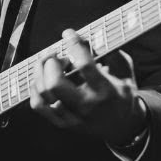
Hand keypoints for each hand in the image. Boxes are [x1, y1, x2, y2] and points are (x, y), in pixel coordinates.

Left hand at [29, 29, 146, 146]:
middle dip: (50, 63)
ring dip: (41, 72)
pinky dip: (36, 88)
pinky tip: (43, 79)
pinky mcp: (63, 123)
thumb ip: (112, 54)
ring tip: (52, 65)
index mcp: (105, 90)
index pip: (84, 65)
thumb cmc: (122, 95)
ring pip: (44, 93)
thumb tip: (89, 38)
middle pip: (55, 83)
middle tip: (56, 55)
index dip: (74, 45)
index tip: (68, 33)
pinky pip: (38, 105)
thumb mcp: (125, 73)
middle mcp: (87, 106)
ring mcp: (73, 117)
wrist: (124, 127)